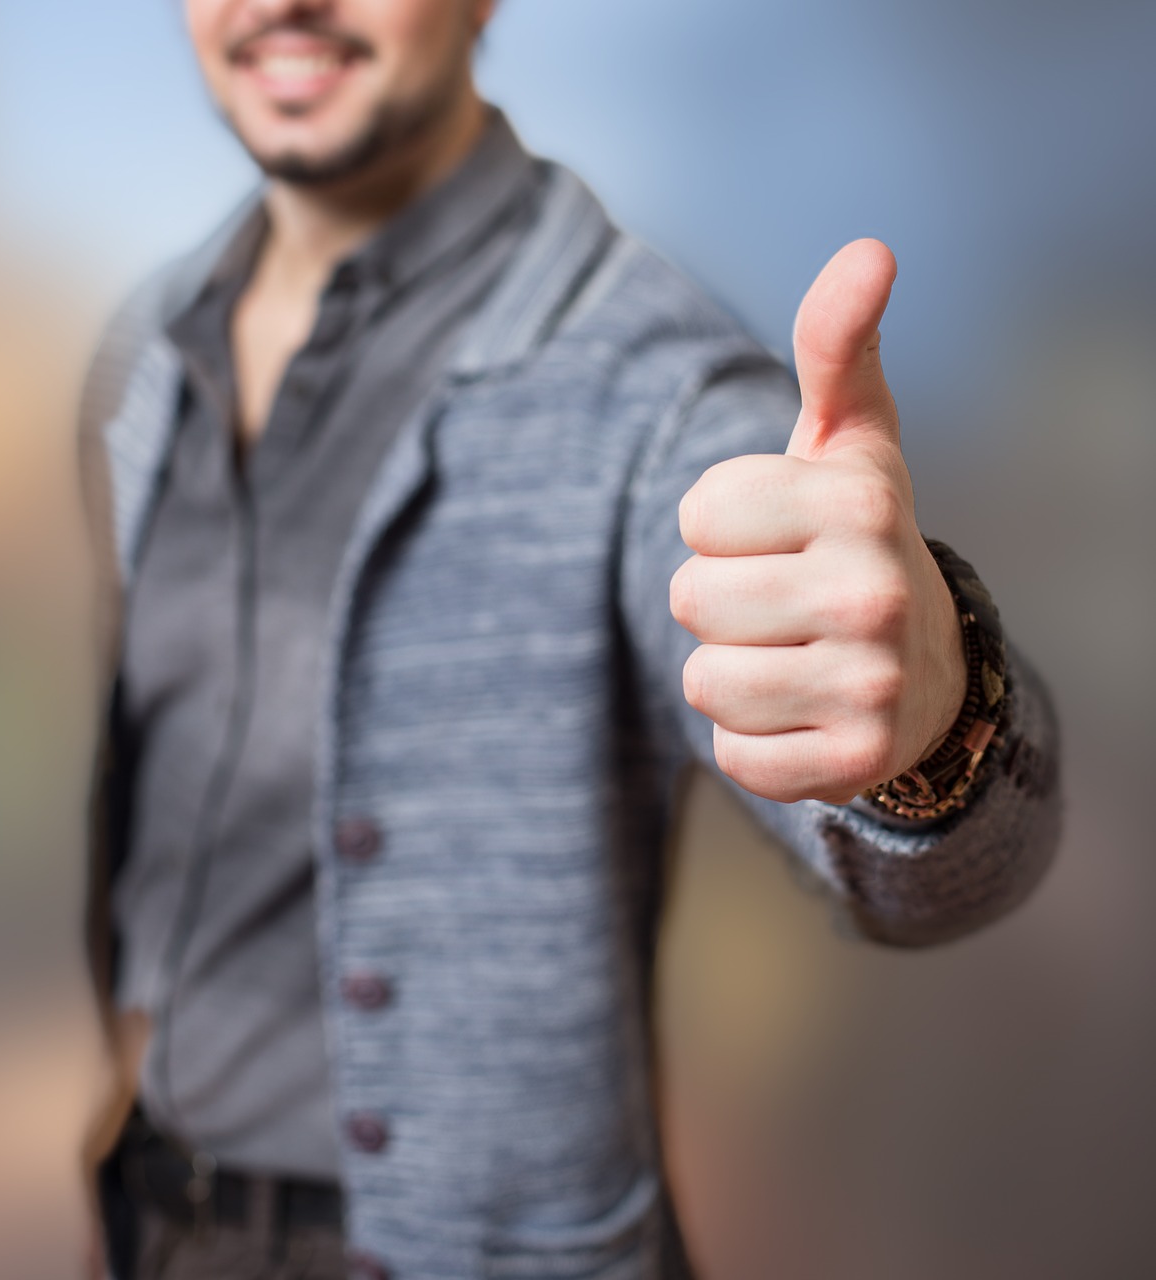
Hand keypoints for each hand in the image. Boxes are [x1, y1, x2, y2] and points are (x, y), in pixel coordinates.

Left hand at [670, 240, 966, 804]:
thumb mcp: (849, 443)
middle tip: (784, 604)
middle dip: (720, 602)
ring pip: (703, 682)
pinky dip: (753, 742)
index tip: (777, 536)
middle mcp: (872, 591)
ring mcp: (870, 684)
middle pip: (690, 599)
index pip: (698, 512)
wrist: (925, 669)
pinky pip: (734, 757)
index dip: (723, 526)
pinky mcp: (855, 763)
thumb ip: (837, 348)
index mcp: (858, 502)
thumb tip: (870, 249)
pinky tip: (804, 715)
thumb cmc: (854, 543)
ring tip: (792, 657)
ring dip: (731, 673)